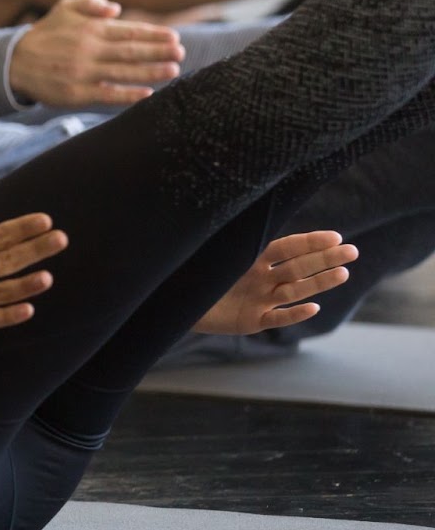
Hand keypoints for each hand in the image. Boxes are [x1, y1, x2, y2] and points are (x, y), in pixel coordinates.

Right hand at [8, 0, 183, 107]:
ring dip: (150, 72)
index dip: (153, 34)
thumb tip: (115, 8)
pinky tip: (146, 93)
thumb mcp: (63, 8)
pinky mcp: (76, 93)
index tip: (174, 37)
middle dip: (158, 51)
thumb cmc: (45, 35)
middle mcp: (88, 49)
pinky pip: (107, 94)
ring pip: (123, 72)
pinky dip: (127, 95)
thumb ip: (90, 3)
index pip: (128, 31)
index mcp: (89, 29)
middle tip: (181, 52)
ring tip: (173, 70)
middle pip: (130, 51)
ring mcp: (83, 72)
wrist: (14, 63)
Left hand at [193, 231, 356, 335]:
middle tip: (352, 252)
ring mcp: (258, 300)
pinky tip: (313, 307)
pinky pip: (276, 318)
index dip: (309, 242)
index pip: (286, 247)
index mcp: (250, 259)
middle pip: (297, 268)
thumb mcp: (209, 253)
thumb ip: (225, 238)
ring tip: (343, 273)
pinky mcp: (251, 321)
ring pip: (294, 291)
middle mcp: (260, 279)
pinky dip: (293, 314)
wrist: (177, 303)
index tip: (336, 237)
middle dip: (325, 260)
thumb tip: (229, 207)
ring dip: (318, 283)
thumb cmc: (192, 274)